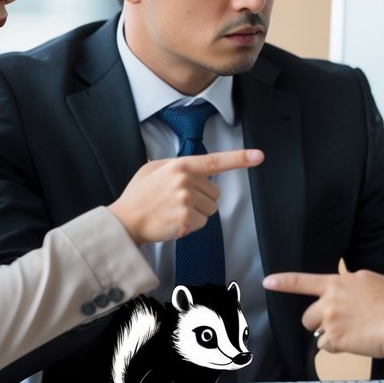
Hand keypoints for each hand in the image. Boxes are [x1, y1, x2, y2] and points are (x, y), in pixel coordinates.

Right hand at [107, 149, 263, 244]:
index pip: (215, 161)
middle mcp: (185, 181)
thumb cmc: (138, 195)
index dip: (239, 158)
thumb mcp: (151, 169)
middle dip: (202, 199)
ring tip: (174, 212)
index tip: (259, 156)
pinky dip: (191, 226)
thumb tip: (191, 167)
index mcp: (180, 165)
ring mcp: (186, 201)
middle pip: (215, 193)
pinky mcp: (186, 220)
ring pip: (211, 210)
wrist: (124, 221)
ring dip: (197, 214)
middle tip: (178, 202)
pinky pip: (202, 224)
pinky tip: (174, 222)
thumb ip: (174, 165)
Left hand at [263, 269, 383, 359]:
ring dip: (329, 336)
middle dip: (319, 323)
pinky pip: (327, 347)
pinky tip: (355, 341)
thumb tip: (347, 284)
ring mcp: (331, 320)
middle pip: (307, 317)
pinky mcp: (336, 339)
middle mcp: (330, 300)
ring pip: (317, 333)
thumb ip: (353, 281)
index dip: (283, 281)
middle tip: (340, 323)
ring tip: (352, 332)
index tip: (268, 281)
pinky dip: (338, 347)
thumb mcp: (372, 280)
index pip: (303, 281)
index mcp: (337, 283)